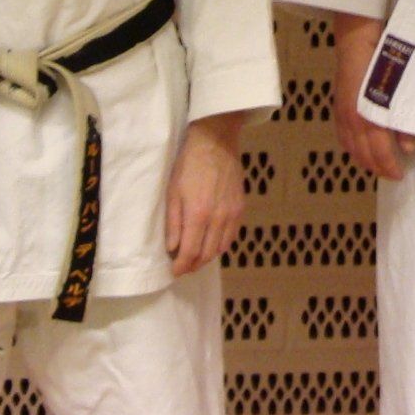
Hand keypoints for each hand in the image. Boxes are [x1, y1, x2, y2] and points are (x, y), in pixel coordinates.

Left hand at [166, 113, 245, 274]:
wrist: (216, 142)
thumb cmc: (189, 165)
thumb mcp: (173, 192)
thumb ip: (173, 223)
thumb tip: (173, 249)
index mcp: (198, 214)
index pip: (191, 252)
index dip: (182, 266)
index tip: (174, 272)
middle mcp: (218, 218)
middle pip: (207, 254)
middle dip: (193, 265)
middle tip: (183, 266)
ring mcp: (232, 214)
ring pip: (221, 248)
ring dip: (207, 257)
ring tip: (196, 256)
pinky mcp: (241, 208)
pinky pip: (232, 236)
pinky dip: (221, 244)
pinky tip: (211, 241)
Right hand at [331, 12, 414, 180]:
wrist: (357, 38)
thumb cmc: (383, 61)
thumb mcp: (399, 91)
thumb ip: (403, 121)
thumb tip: (409, 147)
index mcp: (367, 117)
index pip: (379, 152)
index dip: (389, 166)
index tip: (400, 175)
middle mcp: (352, 119)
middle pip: (363, 153)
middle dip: (377, 167)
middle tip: (391, 174)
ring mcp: (342, 113)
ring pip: (351, 147)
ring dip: (363, 159)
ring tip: (377, 165)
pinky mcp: (338, 106)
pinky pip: (342, 135)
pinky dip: (352, 147)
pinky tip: (359, 147)